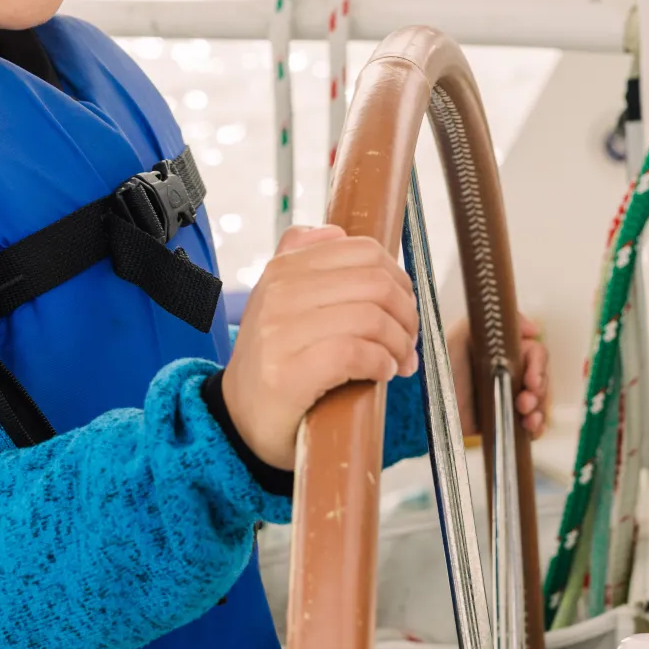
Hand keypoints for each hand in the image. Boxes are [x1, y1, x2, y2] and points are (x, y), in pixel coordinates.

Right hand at [224, 224, 418, 471]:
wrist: (240, 417)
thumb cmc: (275, 360)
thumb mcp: (280, 302)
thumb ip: (304, 261)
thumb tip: (338, 232)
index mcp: (282, 269)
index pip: (364, 251)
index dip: (399, 280)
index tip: (403, 309)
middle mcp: (278, 294)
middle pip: (375, 284)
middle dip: (406, 315)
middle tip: (408, 342)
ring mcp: (279, 333)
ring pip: (370, 317)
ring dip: (398, 344)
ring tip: (399, 362)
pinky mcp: (288, 373)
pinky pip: (355, 353)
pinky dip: (381, 363)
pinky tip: (381, 373)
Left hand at [448, 313, 549, 439]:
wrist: (427, 404)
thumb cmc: (441, 366)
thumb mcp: (462, 334)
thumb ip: (494, 320)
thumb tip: (533, 328)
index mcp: (505, 351)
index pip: (536, 354)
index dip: (539, 366)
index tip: (532, 380)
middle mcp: (510, 372)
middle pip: (542, 380)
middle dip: (539, 392)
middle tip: (524, 402)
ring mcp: (508, 397)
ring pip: (540, 403)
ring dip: (539, 410)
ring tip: (526, 417)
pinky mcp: (504, 419)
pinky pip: (531, 426)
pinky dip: (536, 428)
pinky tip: (529, 429)